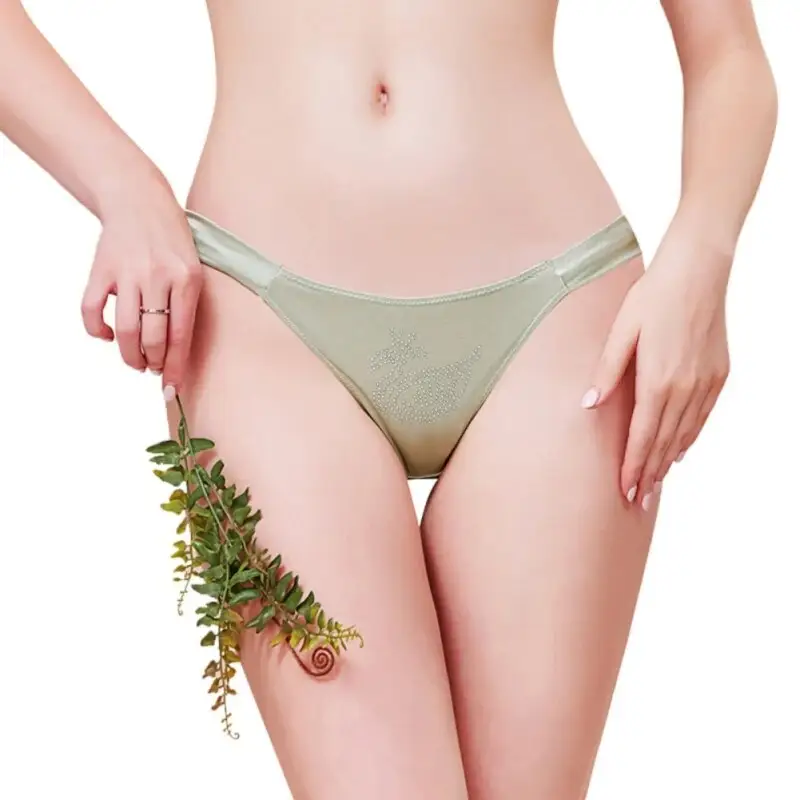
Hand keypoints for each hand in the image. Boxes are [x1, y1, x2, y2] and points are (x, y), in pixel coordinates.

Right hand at [80, 175, 202, 400]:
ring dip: (129, 355)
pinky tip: (107, 336)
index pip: (182, 336)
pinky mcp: (101, 269)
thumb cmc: (172, 240)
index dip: (175, 367)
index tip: (171, 387)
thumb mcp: (193, 268)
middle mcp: (158, 277)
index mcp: (187, 280)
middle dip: (153, 363)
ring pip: (125, 331)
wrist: (139, 198)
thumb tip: (178, 352)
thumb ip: (188, 305)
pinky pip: (92, 310)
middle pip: (152, 339)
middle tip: (152, 369)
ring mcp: (127, 273)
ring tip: (136, 361)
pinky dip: (97, 331)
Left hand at [581, 225, 731, 509]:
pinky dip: (690, 437)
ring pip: (686, 434)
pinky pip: (703, 416)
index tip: (626, 492)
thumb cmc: (652, 297)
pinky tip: (681, 450)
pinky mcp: (719, 374)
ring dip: (670, 461)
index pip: (642, 437)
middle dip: (650, 474)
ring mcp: (705, 383)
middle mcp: (684, 389)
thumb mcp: (620, 333)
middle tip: (638, 500)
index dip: (634, 467)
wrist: (698, 271)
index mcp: (657, 381)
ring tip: (656, 484)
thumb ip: (605, 373)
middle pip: (665, 443)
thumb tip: (588, 407)